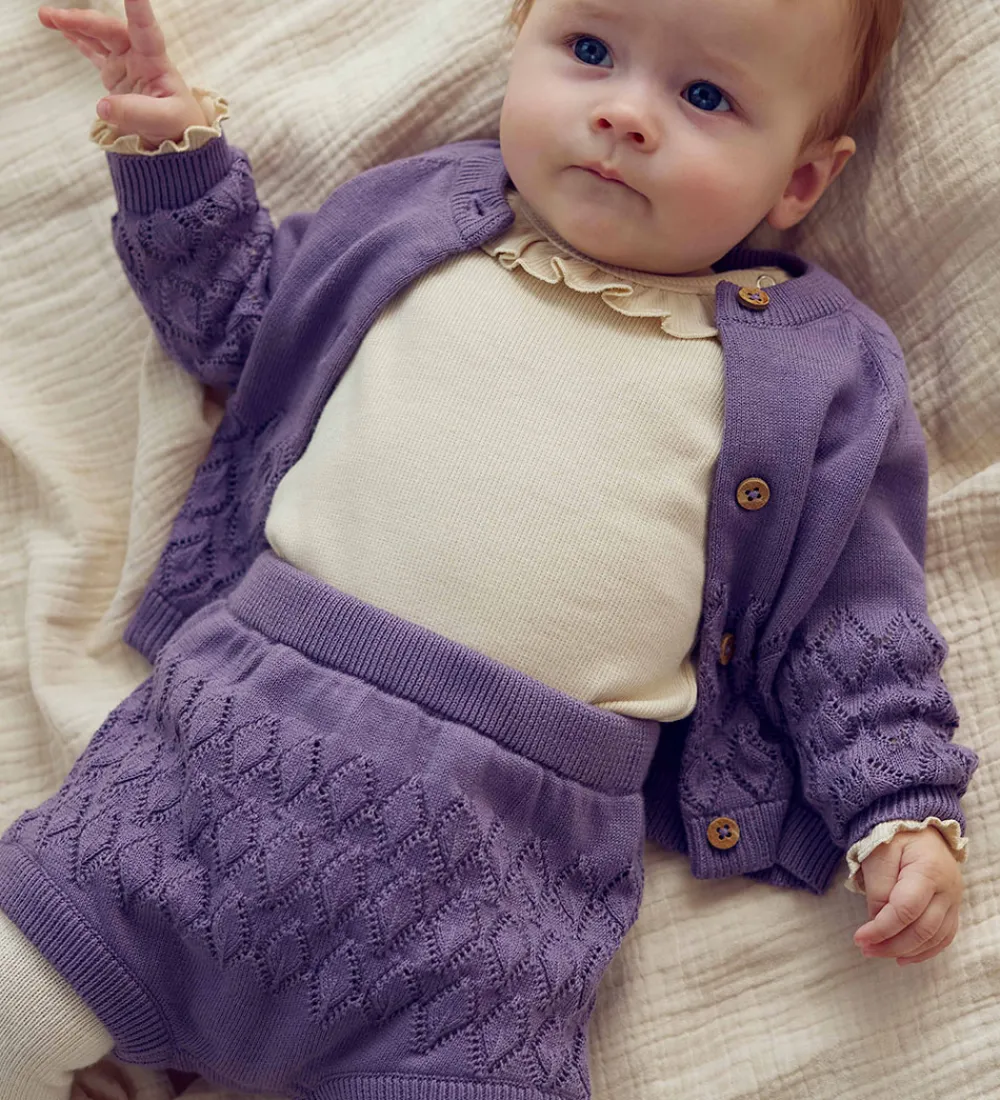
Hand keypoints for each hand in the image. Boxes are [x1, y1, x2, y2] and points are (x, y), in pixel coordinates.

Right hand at [38, 0, 208, 146]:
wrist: (177, 134)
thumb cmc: (178, 123)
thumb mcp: (164, 121)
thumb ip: (136, 113)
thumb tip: (102, 106)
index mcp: (155, 61)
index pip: (145, 28)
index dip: (137, 8)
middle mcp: (138, 56)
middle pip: (109, 30)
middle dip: (82, 20)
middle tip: (54, 16)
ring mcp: (125, 63)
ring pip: (97, 37)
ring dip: (73, 25)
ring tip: (46, 16)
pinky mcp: (115, 74)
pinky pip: (93, 52)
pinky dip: (77, 40)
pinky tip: (61, 29)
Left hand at [853, 827, 962, 965]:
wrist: (919, 827)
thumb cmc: (895, 837)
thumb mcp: (879, 854)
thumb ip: (878, 888)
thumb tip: (877, 921)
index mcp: (928, 871)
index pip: (905, 910)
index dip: (881, 928)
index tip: (860, 938)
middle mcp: (947, 889)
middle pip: (922, 929)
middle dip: (891, 944)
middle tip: (865, 949)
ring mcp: (953, 900)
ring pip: (935, 938)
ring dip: (906, 951)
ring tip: (878, 953)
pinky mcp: (952, 908)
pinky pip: (944, 937)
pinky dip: (924, 951)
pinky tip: (904, 957)